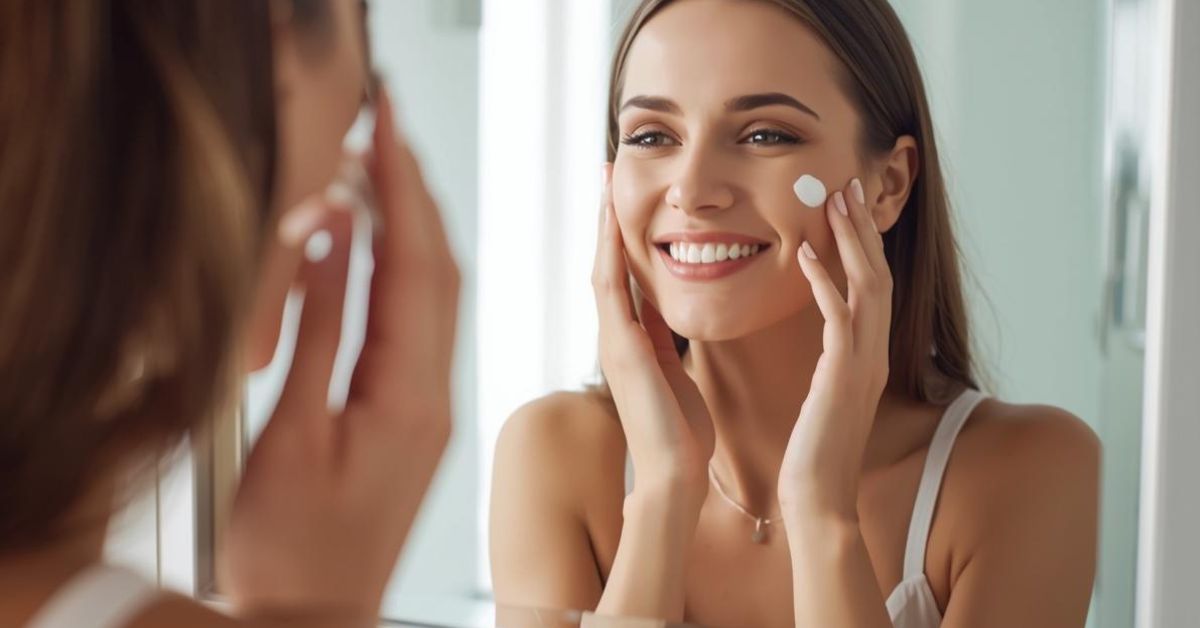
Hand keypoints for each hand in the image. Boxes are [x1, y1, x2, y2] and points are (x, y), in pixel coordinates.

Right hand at [219, 86, 459, 620]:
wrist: (317, 614)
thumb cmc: (292, 548)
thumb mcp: (290, 432)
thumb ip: (318, 329)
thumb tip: (331, 239)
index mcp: (408, 397)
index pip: (413, 265)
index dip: (400, 187)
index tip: (385, 127)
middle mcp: (435, 396)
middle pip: (439, 270)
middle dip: (415, 192)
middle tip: (386, 130)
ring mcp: (431, 407)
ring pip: (438, 296)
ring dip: (414, 227)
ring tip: (383, 169)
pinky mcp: (416, 417)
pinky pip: (423, 327)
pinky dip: (407, 274)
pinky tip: (383, 250)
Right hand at [592, 165, 713, 505]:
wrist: (673, 472)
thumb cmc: (681, 431)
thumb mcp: (675, 372)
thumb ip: (663, 342)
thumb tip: (663, 316)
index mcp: (631, 338)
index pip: (623, 274)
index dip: (621, 233)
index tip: (624, 194)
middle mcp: (614, 334)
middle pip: (605, 261)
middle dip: (606, 215)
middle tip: (606, 168)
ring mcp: (612, 340)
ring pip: (603, 266)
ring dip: (604, 222)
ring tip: (605, 179)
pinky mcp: (621, 349)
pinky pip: (611, 290)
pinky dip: (610, 252)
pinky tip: (614, 221)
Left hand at [779, 178, 891, 518]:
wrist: (818, 499)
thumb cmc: (812, 451)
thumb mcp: (822, 395)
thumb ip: (827, 363)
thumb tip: (822, 342)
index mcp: (865, 355)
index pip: (870, 286)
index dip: (860, 243)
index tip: (844, 206)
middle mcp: (873, 353)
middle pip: (877, 274)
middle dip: (861, 227)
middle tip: (844, 183)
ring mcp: (863, 364)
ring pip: (868, 287)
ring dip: (850, 241)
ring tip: (833, 200)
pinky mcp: (844, 378)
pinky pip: (840, 320)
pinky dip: (826, 284)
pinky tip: (806, 256)